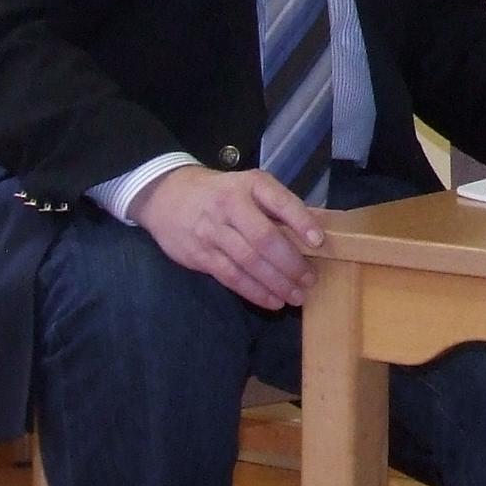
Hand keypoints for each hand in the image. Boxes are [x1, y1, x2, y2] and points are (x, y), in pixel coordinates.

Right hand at [129, 165, 323, 309]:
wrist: (167, 195)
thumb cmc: (221, 192)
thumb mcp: (249, 185)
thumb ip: (275, 206)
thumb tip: (310, 236)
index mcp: (250, 185)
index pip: (280, 202)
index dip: (301, 222)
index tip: (319, 242)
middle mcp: (231, 206)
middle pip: (264, 239)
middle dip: (291, 263)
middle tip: (310, 280)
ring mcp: (212, 232)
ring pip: (249, 262)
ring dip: (276, 283)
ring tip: (296, 296)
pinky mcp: (200, 255)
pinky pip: (231, 277)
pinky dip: (255, 292)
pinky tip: (273, 301)